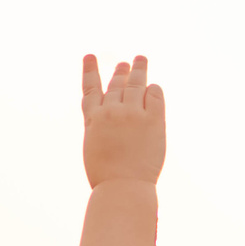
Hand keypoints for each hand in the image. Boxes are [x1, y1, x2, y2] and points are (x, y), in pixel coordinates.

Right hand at [81, 54, 163, 188]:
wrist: (122, 189)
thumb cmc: (108, 178)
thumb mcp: (95, 149)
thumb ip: (102, 128)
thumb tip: (116, 112)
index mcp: (93, 120)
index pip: (91, 88)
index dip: (90, 70)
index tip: (90, 56)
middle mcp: (111, 112)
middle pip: (117, 85)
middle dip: (121, 72)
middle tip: (126, 64)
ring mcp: (132, 114)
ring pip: (136, 84)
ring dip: (138, 70)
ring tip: (140, 59)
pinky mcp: (152, 120)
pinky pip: (154, 95)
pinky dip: (153, 89)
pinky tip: (153, 87)